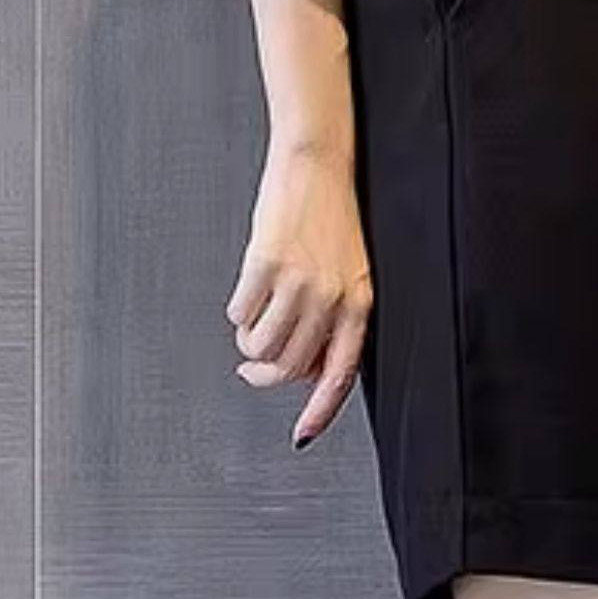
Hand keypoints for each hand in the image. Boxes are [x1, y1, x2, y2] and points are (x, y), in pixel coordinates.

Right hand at [226, 145, 371, 447]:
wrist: (316, 162)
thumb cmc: (331, 217)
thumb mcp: (348, 274)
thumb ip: (333, 321)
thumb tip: (303, 369)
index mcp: (360, 304)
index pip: (341, 375)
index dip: (320, 412)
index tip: (301, 436)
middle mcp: (333, 297)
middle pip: (290, 367)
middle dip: (264, 374)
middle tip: (250, 364)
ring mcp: (299, 282)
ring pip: (260, 347)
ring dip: (248, 343)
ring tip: (252, 320)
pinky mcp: (266, 263)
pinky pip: (240, 313)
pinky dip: (237, 311)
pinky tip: (247, 291)